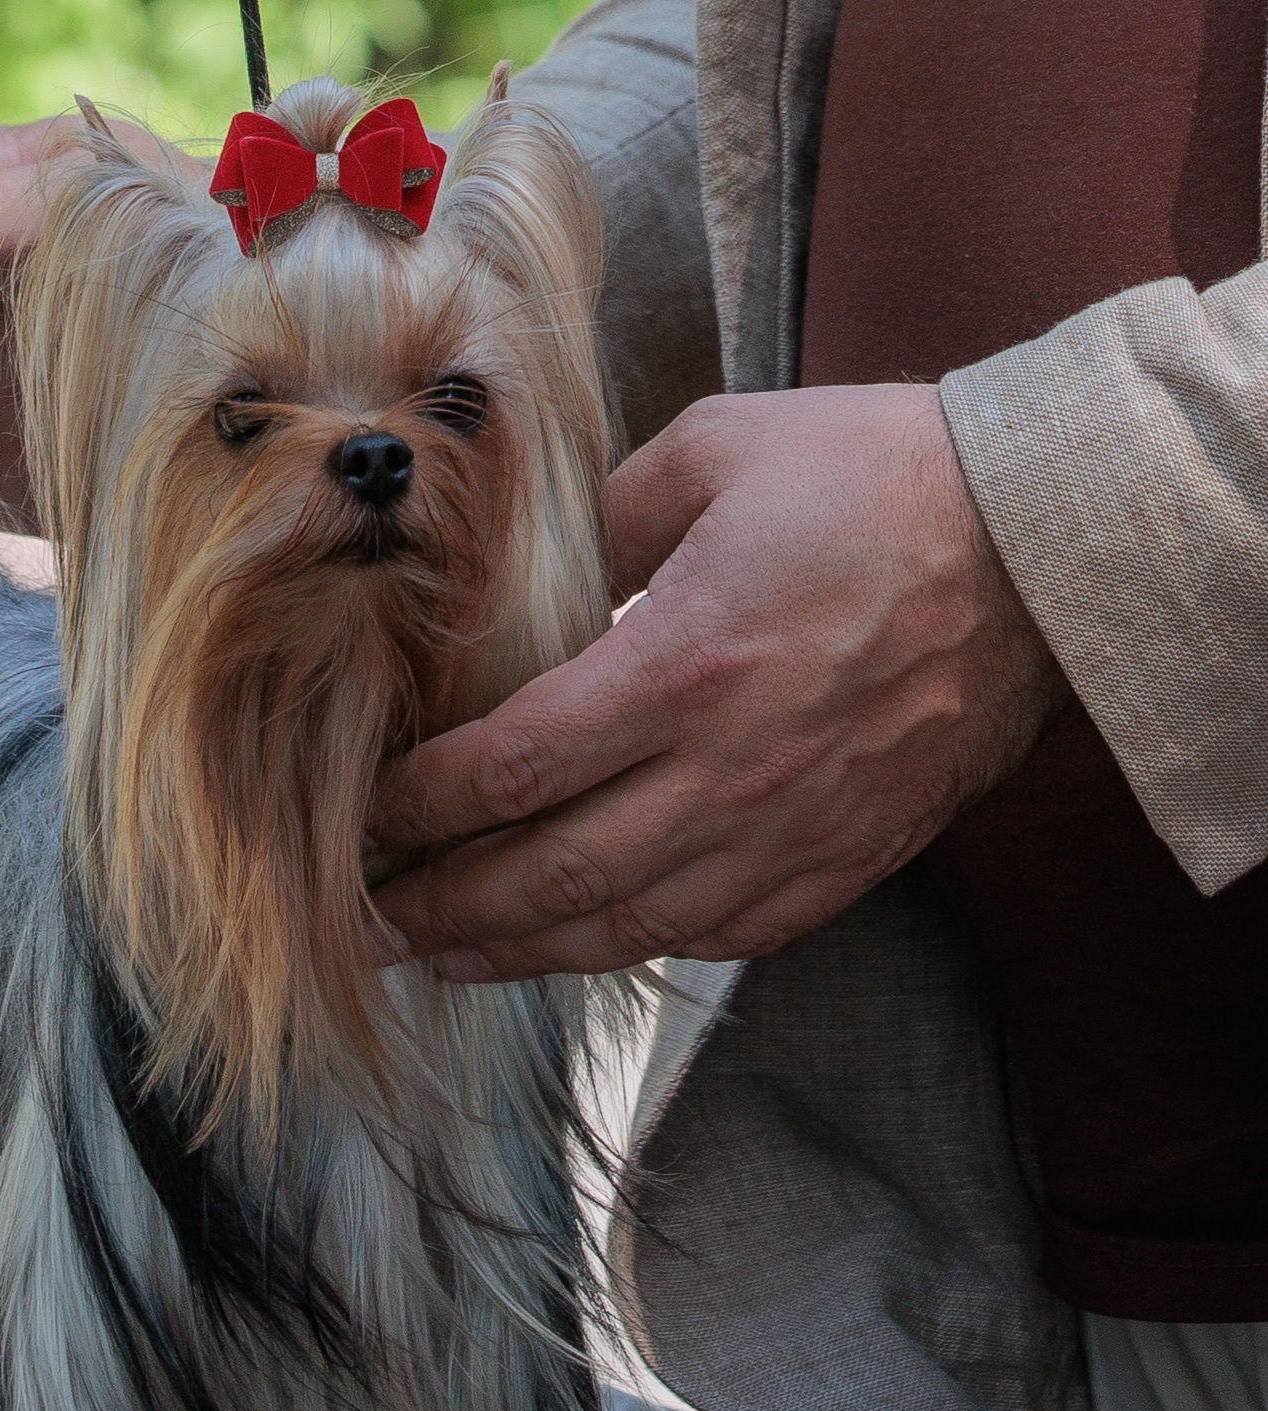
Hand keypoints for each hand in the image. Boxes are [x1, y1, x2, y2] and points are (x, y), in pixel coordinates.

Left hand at [370, 384, 1066, 978]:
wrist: (1048, 548)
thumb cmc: (882, 478)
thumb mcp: (717, 452)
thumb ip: (603, 521)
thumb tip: (529, 582)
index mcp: (687, 663)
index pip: (513, 768)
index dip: (421, 812)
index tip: (362, 824)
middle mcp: (732, 769)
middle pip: (551, 876)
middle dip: (442, 909)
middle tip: (365, 927)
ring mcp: (792, 829)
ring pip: (628, 928)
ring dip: (520, 952)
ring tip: (445, 958)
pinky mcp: (844, 861)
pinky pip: (720, 936)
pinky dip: (636, 949)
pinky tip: (581, 944)